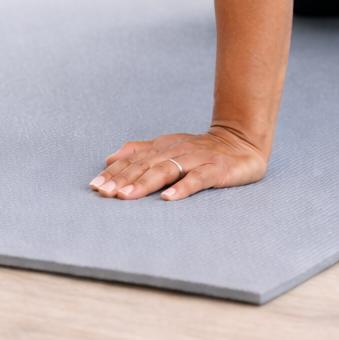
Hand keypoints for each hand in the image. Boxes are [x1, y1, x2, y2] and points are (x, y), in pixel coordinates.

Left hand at [89, 125, 267, 201]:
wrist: (242, 141)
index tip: (95, 185)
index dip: (115, 172)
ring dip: (145, 183)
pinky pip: (198, 179)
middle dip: (123, 179)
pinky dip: (183, 188)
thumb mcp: (169, 147)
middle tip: (104, 192)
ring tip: (126, 196)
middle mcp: (177, 150)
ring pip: (167, 170)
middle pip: (146, 165)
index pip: (134, 159)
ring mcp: (197, 159)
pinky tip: (169, 198)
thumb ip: (141, 151)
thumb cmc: (202, 150)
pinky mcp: (216, 169)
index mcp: (164, 146)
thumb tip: (110, 158)